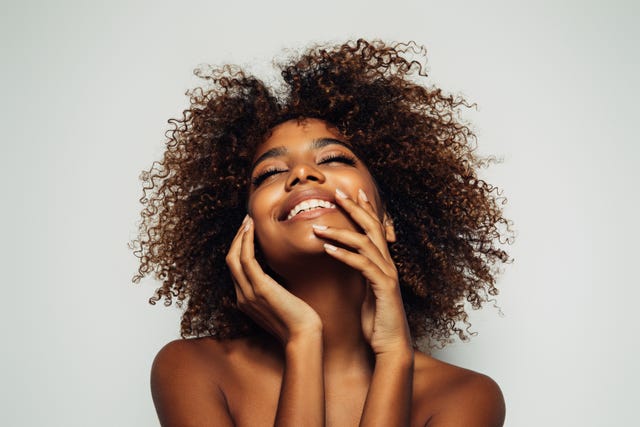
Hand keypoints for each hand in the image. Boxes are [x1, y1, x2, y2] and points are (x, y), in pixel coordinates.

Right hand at [226, 216, 322, 343]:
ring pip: (234, 257)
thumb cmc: (298, 321)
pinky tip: (251, 229)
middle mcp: (242, 296)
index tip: (248, 232)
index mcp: (246, 300)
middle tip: (246, 220)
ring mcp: (248, 293)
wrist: (303, 337)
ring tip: (248, 220)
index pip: (236, 269)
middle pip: (230, 261)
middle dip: (237, 238)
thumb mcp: (281, 303)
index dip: (239, 248)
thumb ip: (274, 290)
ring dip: (240, 236)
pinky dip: (246, 241)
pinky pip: (246, 259)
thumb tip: (279, 275)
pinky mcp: (260, 288)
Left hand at [312, 188, 412, 356]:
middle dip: (354, 208)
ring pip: (364, 243)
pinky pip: (362, 265)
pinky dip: (344, 254)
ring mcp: (387, 274)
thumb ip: (359, 272)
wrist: (391, 345)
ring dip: (339, 232)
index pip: (373, 228)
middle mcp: (387, 264)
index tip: (350, 192)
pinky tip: (327, 248)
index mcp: (382, 263)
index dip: (363, 208)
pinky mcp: (384, 288)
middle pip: (372, 227)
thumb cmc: (377, 320)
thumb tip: (344, 257)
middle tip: (336, 192)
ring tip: (317, 226)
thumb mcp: (365, 290)